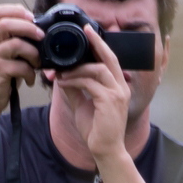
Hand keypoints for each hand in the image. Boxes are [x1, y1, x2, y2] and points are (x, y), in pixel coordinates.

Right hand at [0, 4, 42, 122]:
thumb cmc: (0, 79)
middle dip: (28, 27)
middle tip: (41, 36)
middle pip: (6, 23)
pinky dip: (30, 73)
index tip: (32, 17)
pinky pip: (19, 66)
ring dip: (33, 53)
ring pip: (16, 44)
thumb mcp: (7, 57)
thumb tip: (40, 33)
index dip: (16, 10)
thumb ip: (17, 43)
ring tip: (37, 63)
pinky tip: (30, 80)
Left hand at [55, 25, 129, 160]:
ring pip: (97, 69)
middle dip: (97, 42)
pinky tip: (63, 84)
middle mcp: (121, 87)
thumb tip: (63, 76)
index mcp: (118, 86)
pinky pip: (90, 84)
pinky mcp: (109, 101)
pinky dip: (75, 81)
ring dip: (77, 69)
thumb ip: (75, 89)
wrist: (105, 151)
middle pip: (110, 58)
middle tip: (84, 31)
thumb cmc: (97, 130)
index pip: (110, 60)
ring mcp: (117, 93)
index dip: (101, 45)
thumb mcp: (83, 104)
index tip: (88, 32)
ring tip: (61, 74)